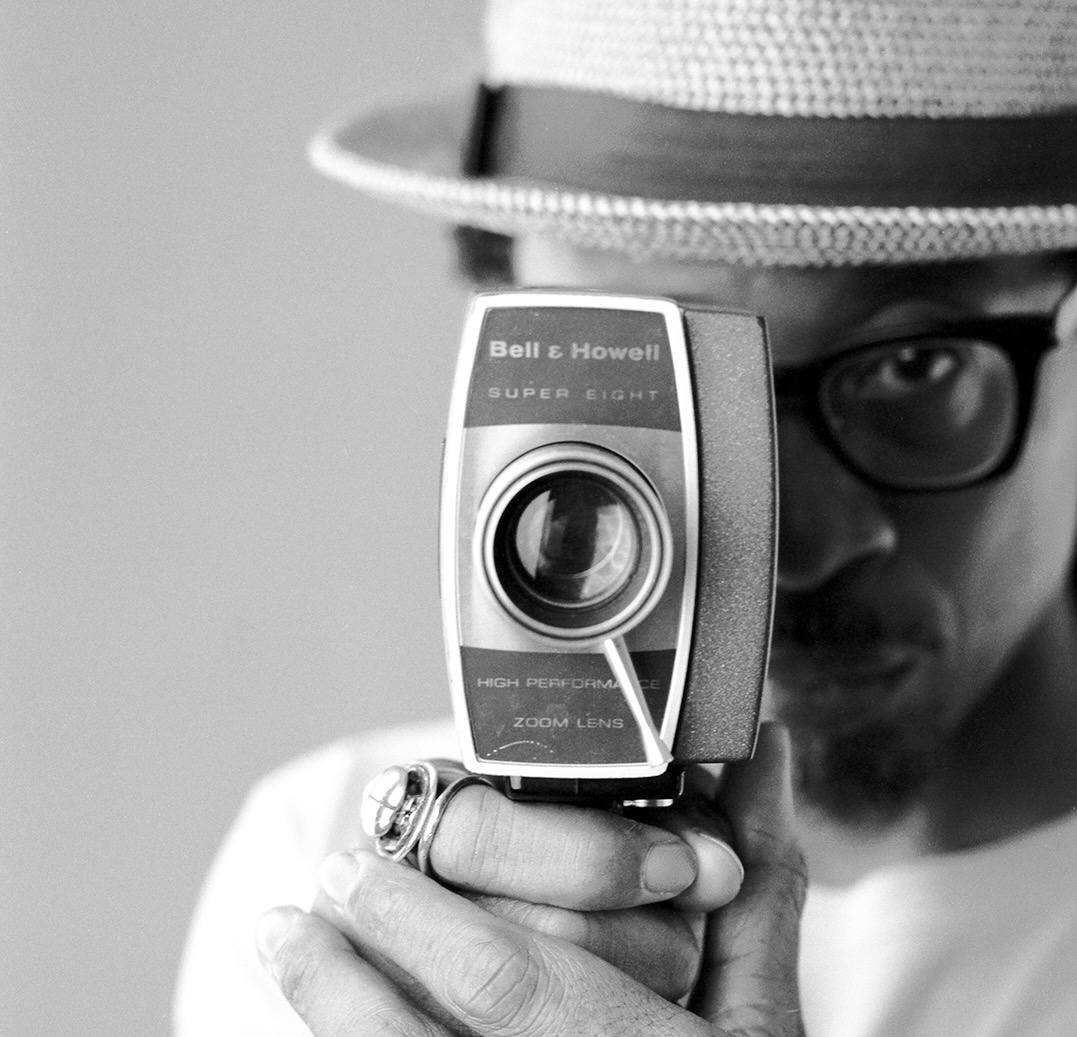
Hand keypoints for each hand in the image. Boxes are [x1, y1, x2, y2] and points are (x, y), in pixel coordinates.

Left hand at [257, 724, 805, 1035]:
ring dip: (329, 1009)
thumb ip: (758, 883)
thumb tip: (762, 751)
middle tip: (308, 897)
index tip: (357, 871)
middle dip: (347, 969)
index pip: (510, 982)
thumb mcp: (764, 1007)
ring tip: (279, 940)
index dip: (420, 923)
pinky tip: (320, 1009)